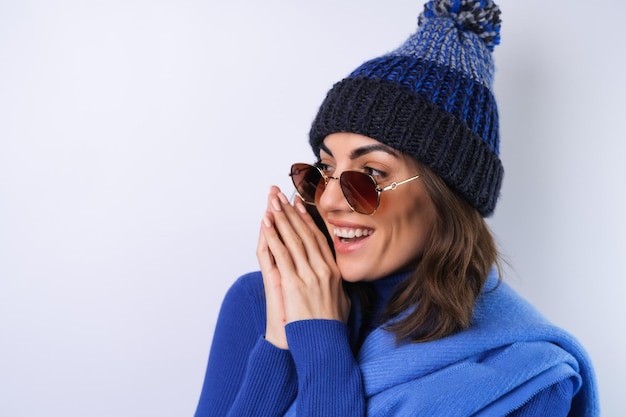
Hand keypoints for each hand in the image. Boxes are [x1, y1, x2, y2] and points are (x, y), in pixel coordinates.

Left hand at [256, 186, 349, 348]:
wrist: (323, 344)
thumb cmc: (330, 328)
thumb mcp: (342, 302)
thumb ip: (338, 287)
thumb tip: (338, 279)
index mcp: (334, 271)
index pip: (318, 238)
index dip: (307, 219)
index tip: (298, 204)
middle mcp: (322, 269)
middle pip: (304, 233)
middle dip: (291, 211)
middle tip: (280, 194)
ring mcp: (308, 274)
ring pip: (292, 239)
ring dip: (281, 218)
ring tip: (271, 202)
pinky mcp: (293, 283)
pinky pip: (281, 253)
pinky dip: (273, 236)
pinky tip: (266, 224)